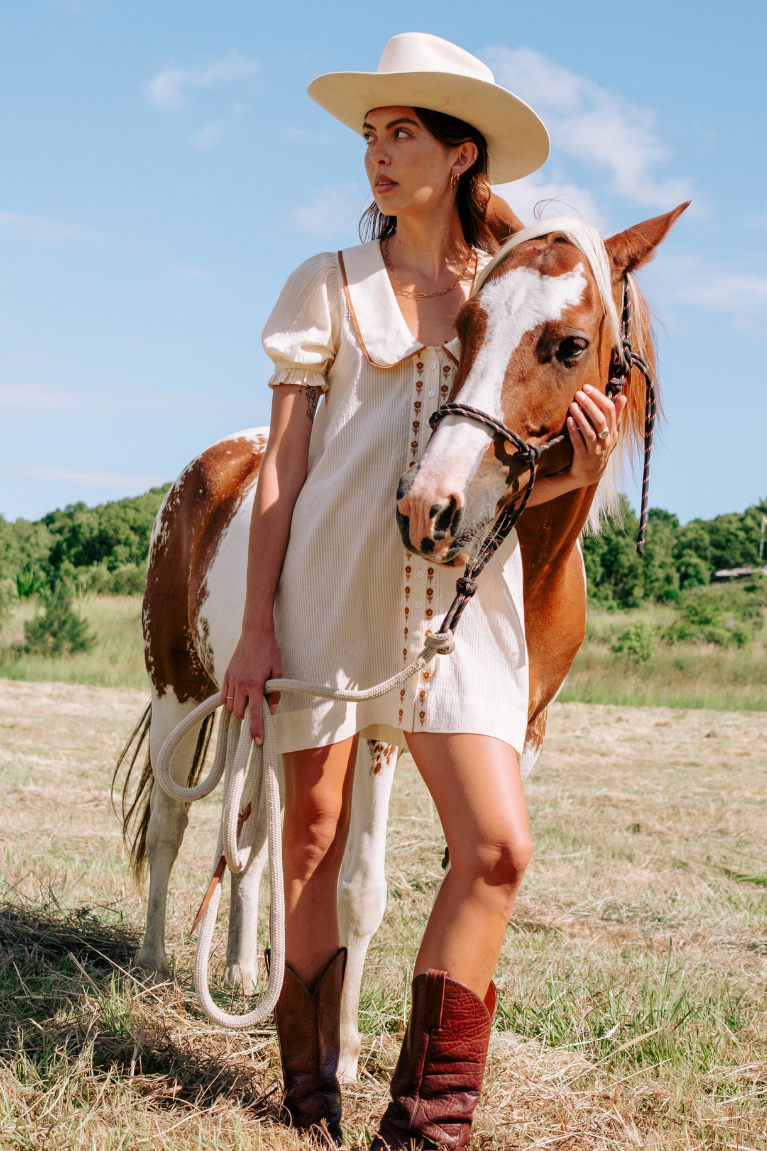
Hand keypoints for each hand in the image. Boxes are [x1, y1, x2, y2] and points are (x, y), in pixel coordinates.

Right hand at [220, 625, 282, 745]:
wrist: (255, 633)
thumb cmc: (270, 651)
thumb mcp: (278, 671)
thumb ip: (274, 693)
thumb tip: (271, 711)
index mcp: (255, 684)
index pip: (255, 714)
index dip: (256, 730)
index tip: (258, 741)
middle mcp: (241, 684)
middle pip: (239, 713)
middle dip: (246, 719)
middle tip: (255, 717)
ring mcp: (231, 679)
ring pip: (230, 706)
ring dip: (238, 710)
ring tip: (247, 707)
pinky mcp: (226, 674)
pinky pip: (224, 695)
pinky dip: (229, 702)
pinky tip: (237, 701)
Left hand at [566, 384, 626, 487]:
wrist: (590, 473)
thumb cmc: (599, 447)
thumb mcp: (610, 433)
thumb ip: (615, 415)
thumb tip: (623, 397)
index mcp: (613, 432)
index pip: (610, 411)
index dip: (599, 398)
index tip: (587, 387)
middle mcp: (606, 441)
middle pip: (600, 420)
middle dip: (590, 405)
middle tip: (579, 393)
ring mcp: (595, 450)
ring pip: (590, 431)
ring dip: (581, 416)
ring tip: (572, 404)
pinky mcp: (583, 457)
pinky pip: (579, 442)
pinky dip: (574, 430)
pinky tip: (569, 419)